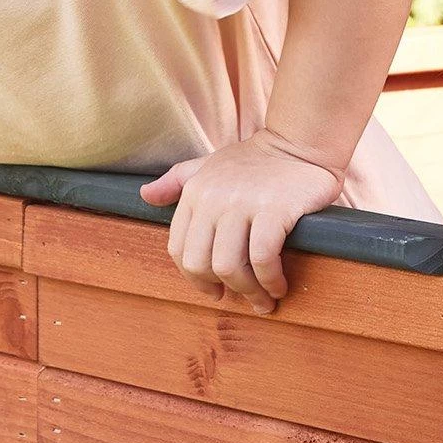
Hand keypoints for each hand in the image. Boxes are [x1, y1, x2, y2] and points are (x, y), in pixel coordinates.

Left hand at [138, 127, 345, 313]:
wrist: (296, 144)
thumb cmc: (253, 161)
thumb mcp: (208, 166)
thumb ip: (176, 181)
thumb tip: (145, 195)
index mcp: (195, 191)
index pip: (179, 250)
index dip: (196, 279)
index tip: (217, 290)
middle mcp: (212, 196)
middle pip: (201, 264)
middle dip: (224, 289)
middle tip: (246, 298)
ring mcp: (242, 202)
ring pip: (230, 266)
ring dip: (249, 292)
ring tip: (265, 298)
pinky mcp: (273, 208)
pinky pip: (262, 258)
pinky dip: (270, 280)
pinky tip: (279, 284)